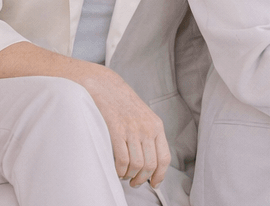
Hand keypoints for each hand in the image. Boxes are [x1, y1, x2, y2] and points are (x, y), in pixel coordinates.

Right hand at [79, 64, 171, 188]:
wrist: (105, 86)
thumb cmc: (122, 103)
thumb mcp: (142, 116)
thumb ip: (148, 135)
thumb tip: (150, 162)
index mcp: (156, 125)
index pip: (164, 157)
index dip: (160, 175)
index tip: (154, 183)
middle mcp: (147, 128)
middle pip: (150, 165)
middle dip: (142, 179)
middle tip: (134, 182)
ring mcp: (132, 130)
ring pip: (137, 165)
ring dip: (129, 175)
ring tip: (124, 174)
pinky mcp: (116, 131)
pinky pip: (122, 159)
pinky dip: (119, 170)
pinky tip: (116, 169)